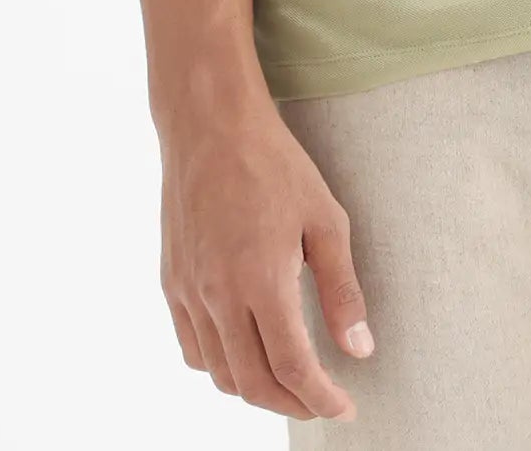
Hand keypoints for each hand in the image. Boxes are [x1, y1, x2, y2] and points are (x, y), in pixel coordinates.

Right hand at [158, 100, 372, 420]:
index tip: (343, 406)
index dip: (320, 398)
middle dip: (292, 403)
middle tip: (322, 399)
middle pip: (252, 383)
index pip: (291, 367)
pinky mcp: (171, 282)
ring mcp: (188, 291)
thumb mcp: (326, 219)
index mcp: (261, 280)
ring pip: (219, 373)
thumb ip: (342, 290)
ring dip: (256, 388)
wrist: (210, 124)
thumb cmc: (274, 164)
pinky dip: (221, 366)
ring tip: (289, 379)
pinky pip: (193, 348)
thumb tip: (359, 350)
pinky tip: (246, 350)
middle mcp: (218, 295)